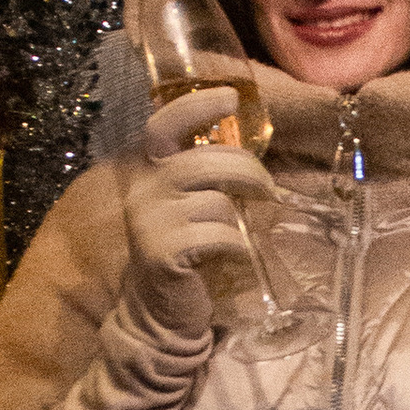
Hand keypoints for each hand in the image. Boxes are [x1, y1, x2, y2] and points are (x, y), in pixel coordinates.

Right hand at [120, 86, 273, 334]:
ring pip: (215, 200)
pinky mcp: (162, 252)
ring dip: (240, 216)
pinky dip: (236, 245)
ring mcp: (149, 221)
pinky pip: (218, 235)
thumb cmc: (185, 251)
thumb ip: (205, 175)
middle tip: (266, 189)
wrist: (160, 311)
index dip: (196, 107)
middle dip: (247, 171)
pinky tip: (235, 255)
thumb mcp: (189, 205)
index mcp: (149, 172)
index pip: (164, 125)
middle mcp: (143, 190)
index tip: (231, 98)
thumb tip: (249, 151)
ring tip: (243, 230)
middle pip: (205, 162)